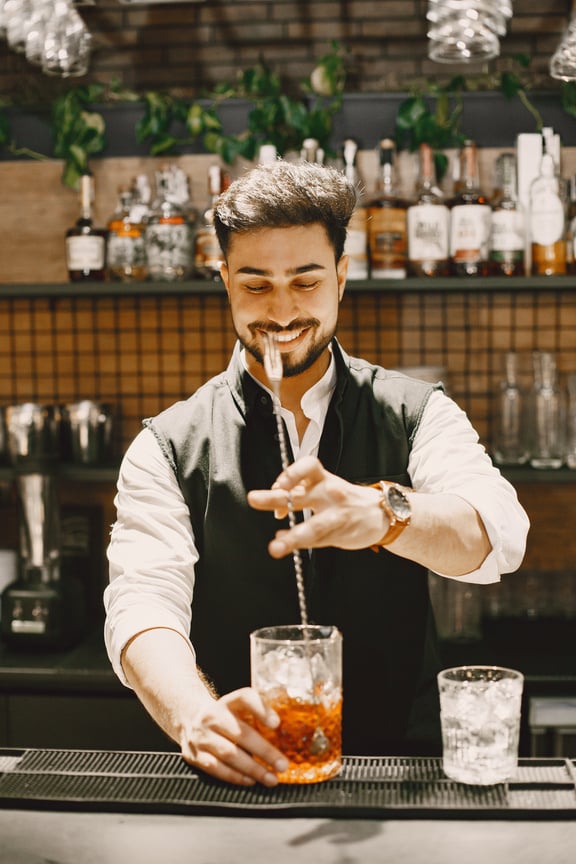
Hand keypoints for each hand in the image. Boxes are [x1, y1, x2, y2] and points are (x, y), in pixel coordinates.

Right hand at [179, 686, 288, 786]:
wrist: (189, 718)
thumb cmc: (223, 716)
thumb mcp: (236, 707)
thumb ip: (256, 715)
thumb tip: (283, 734)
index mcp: (227, 702)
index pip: (245, 698)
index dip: (261, 709)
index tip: (277, 723)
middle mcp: (213, 716)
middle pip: (241, 733)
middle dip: (264, 751)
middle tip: (282, 764)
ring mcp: (202, 736)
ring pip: (229, 754)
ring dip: (253, 769)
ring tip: (271, 778)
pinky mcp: (195, 755)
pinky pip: (216, 768)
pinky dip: (235, 776)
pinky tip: (250, 781)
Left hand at [247, 455, 385, 557]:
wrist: (380, 512)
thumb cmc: (345, 498)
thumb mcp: (323, 488)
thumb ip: (298, 495)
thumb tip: (274, 506)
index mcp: (323, 479)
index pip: (308, 466)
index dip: (292, 472)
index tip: (278, 483)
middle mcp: (329, 493)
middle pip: (301, 494)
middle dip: (275, 497)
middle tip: (254, 499)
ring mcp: (337, 514)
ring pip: (314, 525)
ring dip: (293, 537)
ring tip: (275, 547)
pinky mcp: (341, 533)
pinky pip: (318, 540)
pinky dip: (300, 543)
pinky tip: (285, 542)